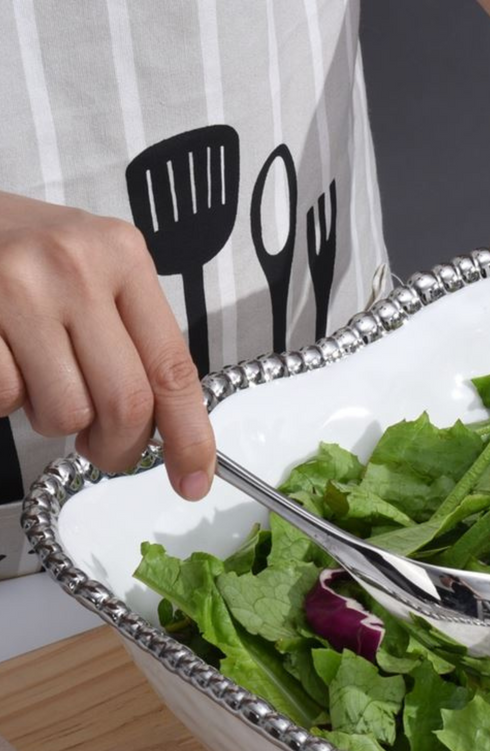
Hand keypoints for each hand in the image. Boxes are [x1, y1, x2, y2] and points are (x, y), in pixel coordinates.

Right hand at [0, 190, 214, 498]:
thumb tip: (175, 429)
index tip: (194, 480)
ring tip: (42, 382)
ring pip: (66, 411)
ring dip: (56, 421)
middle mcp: (76, 267)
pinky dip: (8, 401)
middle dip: (120, 447)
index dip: (190, 437)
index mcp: (123, 257)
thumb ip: (135, 337)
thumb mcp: (94, 271)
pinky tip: (7, 364)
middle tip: (105, 449)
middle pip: (127, 402)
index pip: (174, 368)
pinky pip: (7, 399)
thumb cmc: (26, 254)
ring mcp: (18, 288)